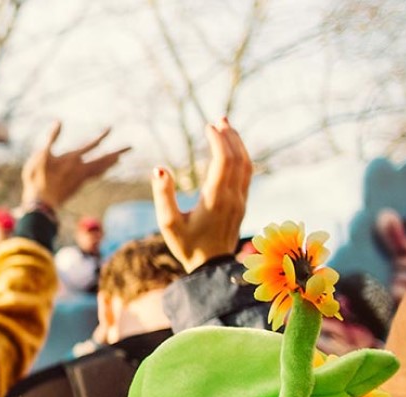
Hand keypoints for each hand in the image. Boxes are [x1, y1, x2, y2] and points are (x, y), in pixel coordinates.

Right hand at [21, 122, 130, 208]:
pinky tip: (104, 171)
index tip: (111, 129)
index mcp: (72, 159)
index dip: (101, 136)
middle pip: (103, 159)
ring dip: (110, 162)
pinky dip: (102, 171)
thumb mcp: (41, 155)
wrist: (41, 203)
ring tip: (119, 159)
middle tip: (131, 147)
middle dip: (117, 152)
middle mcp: (80, 168)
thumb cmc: (38, 178)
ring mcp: (80, 179)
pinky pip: (94, 176)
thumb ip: (51, 138)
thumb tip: (59, 121)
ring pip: (100, 168)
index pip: (91, 145)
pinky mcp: (77, 186)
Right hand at [152, 117, 251, 271]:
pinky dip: (241, 156)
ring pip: (246, 165)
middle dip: (230, 136)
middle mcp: (233, 197)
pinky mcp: (241, 203)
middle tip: (218, 120)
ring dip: (238, 144)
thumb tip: (159, 168)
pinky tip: (232, 149)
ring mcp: (240, 200)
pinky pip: (246, 173)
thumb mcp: (167, 223)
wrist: (211, 267)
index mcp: (215, 199)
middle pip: (238, 158)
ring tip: (227, 127)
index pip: (224, 161)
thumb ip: (163, 195)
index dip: (218, 141)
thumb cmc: (186, 245)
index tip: (208, 126)